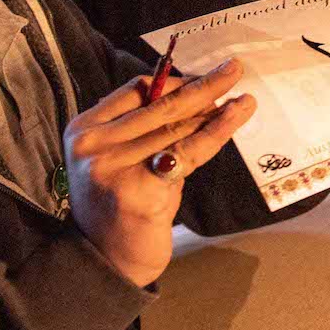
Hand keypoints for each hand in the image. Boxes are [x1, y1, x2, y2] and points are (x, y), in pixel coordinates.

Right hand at [63, 59, 257, 286]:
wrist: (109, 260)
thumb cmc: (125, 204)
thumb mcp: (128, 158)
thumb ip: (152, 129)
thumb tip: (204, 95)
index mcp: (85, 128)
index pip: (136, 90)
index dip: (176, 81)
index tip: (207, 78)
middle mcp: (93, 144)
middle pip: (160, 105)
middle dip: (203, 86)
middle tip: (234, 68)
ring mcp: (112, 167)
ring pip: (177, 129)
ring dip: (217, 110)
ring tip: (244, 98)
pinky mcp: (137, 189)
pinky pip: (187, 153)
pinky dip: (216, 133)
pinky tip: (236, 117)